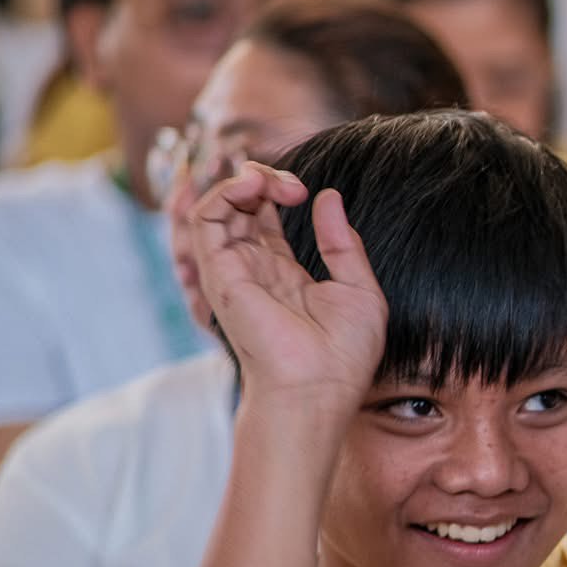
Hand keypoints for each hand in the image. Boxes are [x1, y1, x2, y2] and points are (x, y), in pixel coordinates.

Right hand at [191, 162, 387, 418]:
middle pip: (241, 206)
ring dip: (243, 181)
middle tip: (291, 185)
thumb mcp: (359, 288)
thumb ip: (342, 243)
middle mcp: (254, 269)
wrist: (320, 387)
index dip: (278, 190)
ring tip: (272, 181)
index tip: (306, 191)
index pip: (265, 217)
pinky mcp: (220, 274)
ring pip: (218, 207)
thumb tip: (329, 197)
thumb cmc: (344, 354)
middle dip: (261, 179)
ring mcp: (234, 271)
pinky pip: (207, 220)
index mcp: (283, 273)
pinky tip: (254, 187)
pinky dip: (225, 193)